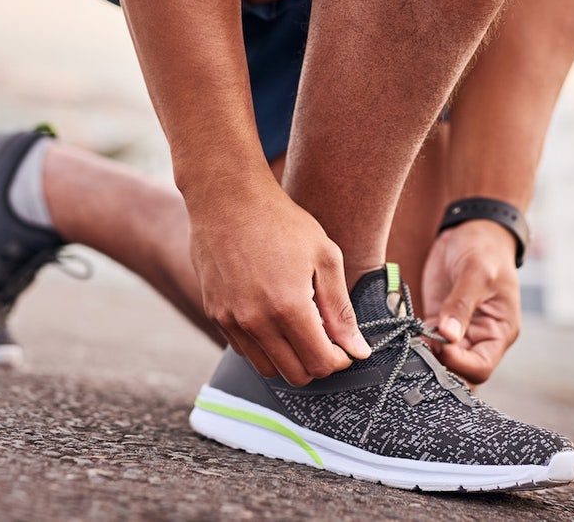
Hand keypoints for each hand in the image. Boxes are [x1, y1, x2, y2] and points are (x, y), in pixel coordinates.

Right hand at [187, 176, 371, 385]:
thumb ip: (341, 310)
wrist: (227, 198)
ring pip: (267, 369)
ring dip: (289, 359)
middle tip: (325, 338)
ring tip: (300, 328)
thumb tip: (358, 350)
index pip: (321, 364)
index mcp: (289, 307)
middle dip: (317, 363)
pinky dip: (264, 347)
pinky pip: (244, 350)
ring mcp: (231, 320)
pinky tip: (274, 318)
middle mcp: (256, 321)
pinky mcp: (215, 314)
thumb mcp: (325, 257)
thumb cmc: (281, 222)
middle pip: (295, 375)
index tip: (344, 344)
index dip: (339, 359)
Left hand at [421, 220, 520, 384]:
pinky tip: (403, 335)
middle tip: (419, 350)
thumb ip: (462, 305)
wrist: (471, 232)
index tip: (440, 346)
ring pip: (441, 361)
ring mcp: (458, 332)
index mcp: (500, 332)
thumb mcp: (476, 272)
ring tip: (409, 343)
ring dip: (424, 357)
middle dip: (439, 366)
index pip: (481, 367)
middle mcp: (480, 338)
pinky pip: (426, 343)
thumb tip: (449, 336)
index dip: (459, 364)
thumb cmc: (484, 249)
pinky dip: (415, 343)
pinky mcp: (438, 322)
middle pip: (460, 371)